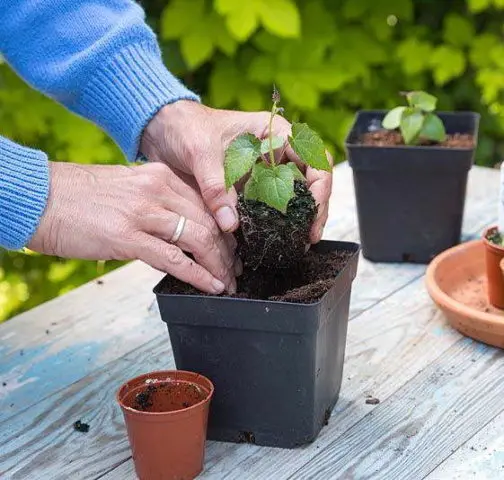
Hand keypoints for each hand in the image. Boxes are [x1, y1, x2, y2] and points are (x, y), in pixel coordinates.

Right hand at [28, 161, 236, 293]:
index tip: (232, 248)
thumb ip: (157, 206)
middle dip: (227, 251)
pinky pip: (175, 258)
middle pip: (210, 222)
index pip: (207, 204)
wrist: (41, 198)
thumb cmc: (81, 198)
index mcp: (161, 177)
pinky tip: (211, 286)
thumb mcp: (129, 190)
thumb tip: (179, 232)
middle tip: (235, 270)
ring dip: (219, 266)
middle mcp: (158, 190)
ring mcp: (144, 212)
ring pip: (199, 239)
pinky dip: (199, 275)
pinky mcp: (128, 236)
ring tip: (227, 282)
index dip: (225, 230)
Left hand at [140, 101, 332, 243]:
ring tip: (299, 243)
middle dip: (316, 208)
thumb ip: (216, 186)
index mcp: (272, 132)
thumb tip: (230, 224)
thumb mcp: (200, 152)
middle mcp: (273, 152)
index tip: (314, 208)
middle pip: (310, 180)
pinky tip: (273, 239)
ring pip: (293, 196)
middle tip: (310, 236)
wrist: (163, 131)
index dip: (321, 184)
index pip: (312, 157)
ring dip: (299, 218)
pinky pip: (268, 207)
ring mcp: (262, 172)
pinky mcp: (249, 188)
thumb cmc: (185, 128)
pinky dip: (274, 222)